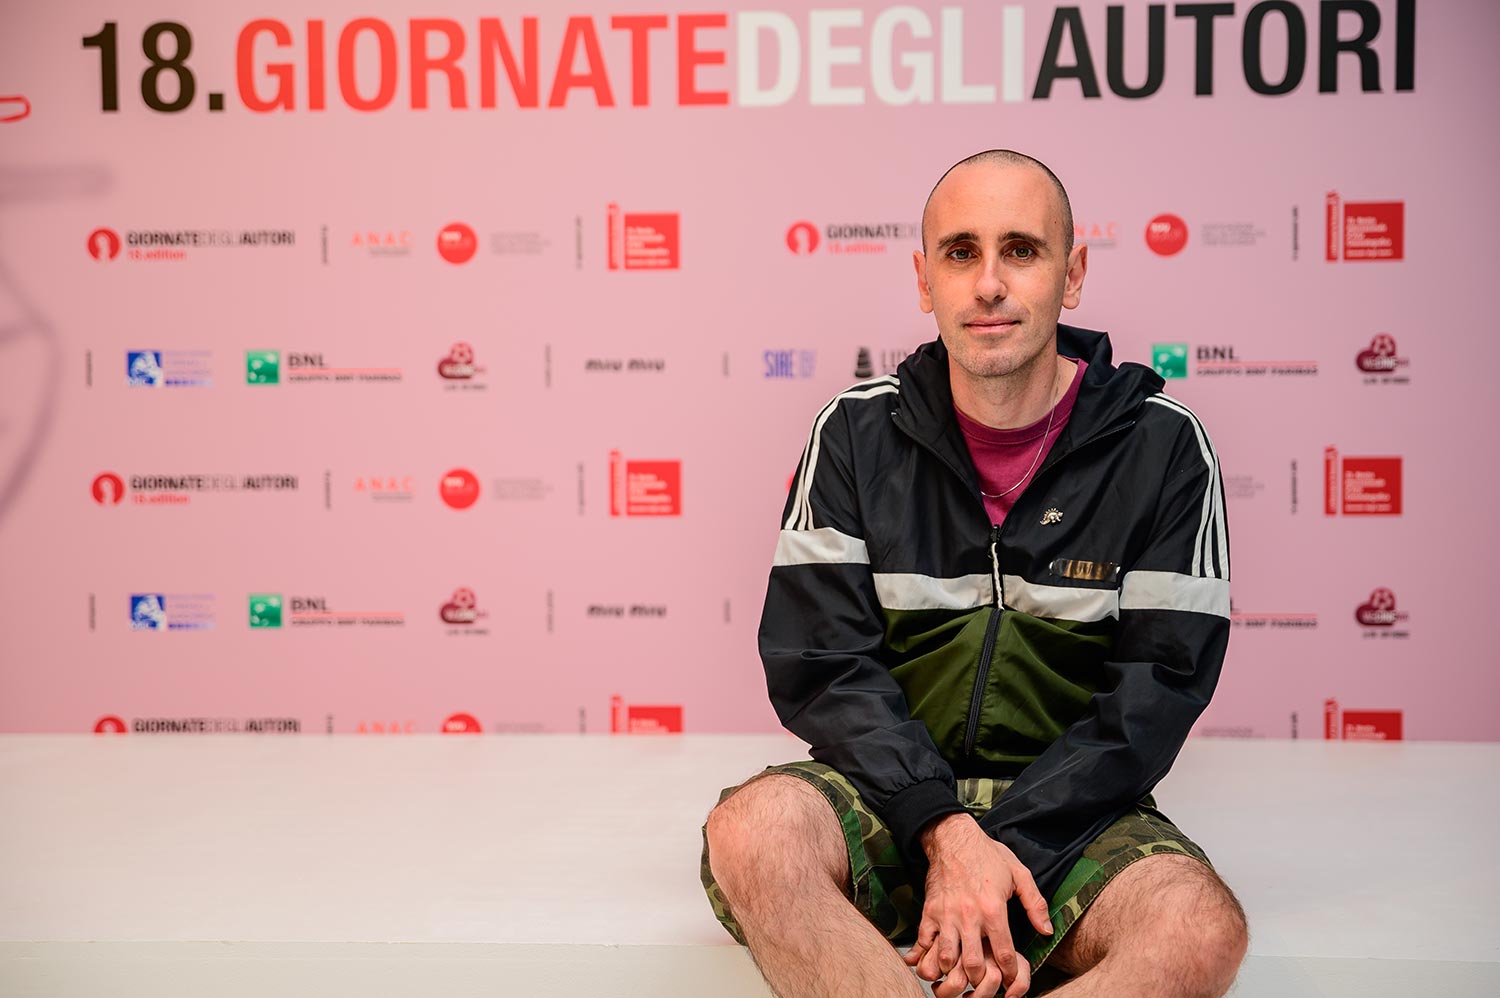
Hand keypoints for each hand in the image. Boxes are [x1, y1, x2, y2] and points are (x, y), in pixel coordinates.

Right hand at [903, 814, 1052, 997]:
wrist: (952, 837)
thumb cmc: (987, 854)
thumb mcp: (1019, 874)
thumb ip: (1035, 904)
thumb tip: (1046, 930)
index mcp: (993, 908)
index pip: (1005, 953)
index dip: (1010, 974)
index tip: (1012, 981)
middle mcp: (969, 915)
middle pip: (974, 964)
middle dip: (982, 981)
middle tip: (987, 984)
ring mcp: (946, 914)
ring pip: (947, 958)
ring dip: (955, 971)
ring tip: (964, 975)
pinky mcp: (929, 911)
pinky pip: (925, 941)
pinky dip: (929, 956)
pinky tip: (938, 961)